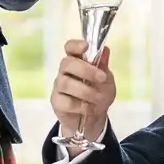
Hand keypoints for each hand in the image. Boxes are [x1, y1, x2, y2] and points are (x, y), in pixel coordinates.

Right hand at [49, 39, 114, 154]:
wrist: (94, 118)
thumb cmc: (99, 94)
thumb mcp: (107, 80)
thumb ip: (103, 66)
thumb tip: (105, 49)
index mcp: (77, 61)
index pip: (70, 48)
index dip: (75, 45)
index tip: (86, 46)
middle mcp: (65, 71)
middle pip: (67, 63)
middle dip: (85, 70)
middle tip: (101, 77)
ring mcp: (59, 86)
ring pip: (66, 83)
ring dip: (86, 91)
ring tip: (99, 98)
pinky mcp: (57, 102)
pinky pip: (66, 102)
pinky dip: (81, 106)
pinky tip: (89, 108)